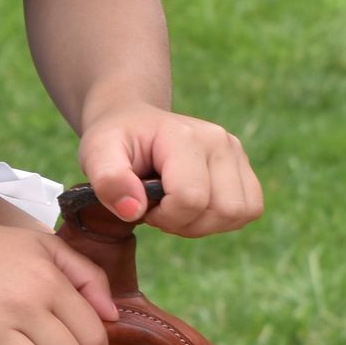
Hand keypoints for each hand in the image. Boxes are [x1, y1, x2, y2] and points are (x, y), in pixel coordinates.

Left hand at [79, 105, 262, 235]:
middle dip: (186, 223)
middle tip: (158, 209)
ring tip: (175, 207)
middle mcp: (220, 141)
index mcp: (185, 136)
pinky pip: (249, 209)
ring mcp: (236, 152)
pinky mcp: (243, 166)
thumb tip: (133, 210)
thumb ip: (108, 180)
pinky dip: (221, 219)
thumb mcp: (96, 154)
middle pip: (222, 210)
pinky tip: (192, 207)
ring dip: (204, 223)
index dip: (164, 216)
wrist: (132, 121)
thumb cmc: (114, 140)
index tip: (141, 204)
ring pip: (239, 213)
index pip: (191, 199)